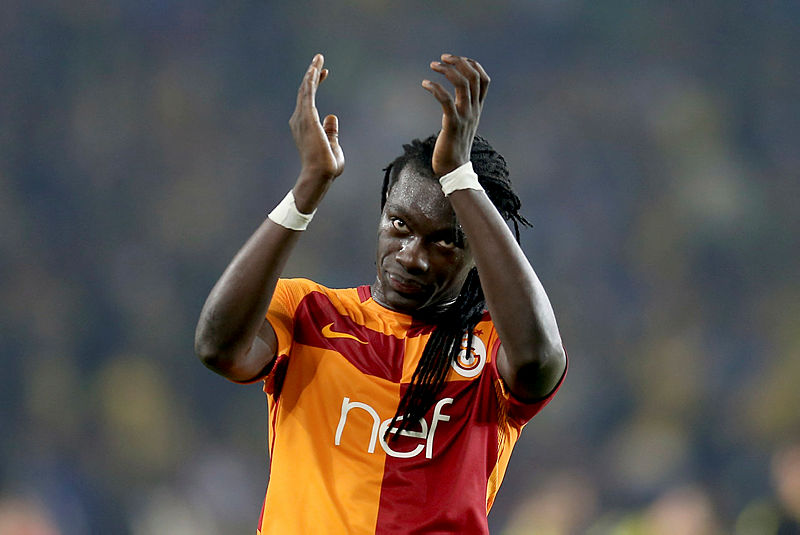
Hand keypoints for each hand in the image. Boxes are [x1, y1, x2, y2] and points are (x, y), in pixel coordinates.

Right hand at [289, 54, 344, 183]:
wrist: (320, 174)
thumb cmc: (326, 167)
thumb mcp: (332, 145)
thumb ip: (331, 131)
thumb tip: (332, 116)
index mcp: (305, 127)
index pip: (309, 101)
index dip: (315, 85)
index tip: (324, 73)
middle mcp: (299, 120)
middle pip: (305, 92)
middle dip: (312, 75)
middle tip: (318, 60)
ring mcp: (302, 118)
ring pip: (305, 89)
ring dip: (311, 73)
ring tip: (318, 58)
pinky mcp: (307, 117)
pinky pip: (308, 94)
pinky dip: (311, 80)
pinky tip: (315, 69)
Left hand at [422, 54, 489, 175]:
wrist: (454, 169)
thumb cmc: (455, 146)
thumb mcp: (463, 124)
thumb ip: (463, 109)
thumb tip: (454, 97)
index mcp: (477, 109)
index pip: (483, 79)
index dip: (472, 64)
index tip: (456, 60)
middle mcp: (474, 110)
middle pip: (473, 77)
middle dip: (458, 62)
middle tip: (442, 58)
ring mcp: (465, 117)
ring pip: (462, 84)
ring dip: (447, 71)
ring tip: (433, 66)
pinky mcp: (452, 124)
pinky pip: (446, 100)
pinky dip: (436, 88)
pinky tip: (425, 84)